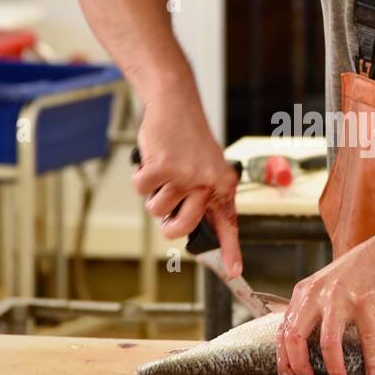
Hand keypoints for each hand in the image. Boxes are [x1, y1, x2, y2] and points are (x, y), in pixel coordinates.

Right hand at [133, 96, 240, 276]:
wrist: (177, 103)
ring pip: (157, 210)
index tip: (234, 271)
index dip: (231, 250)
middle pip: (182, 228)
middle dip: (168, 227)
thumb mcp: (206, 166)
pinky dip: (139, 178)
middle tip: (167, 213)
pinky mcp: (162, 168)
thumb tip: (188, 227)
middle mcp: (207, 183)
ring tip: (163, 171)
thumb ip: (202, 195)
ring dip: (153, 194)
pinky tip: (151, 161)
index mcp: (223, 184)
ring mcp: (185, 176)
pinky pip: (141, 190)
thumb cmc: (188, 138)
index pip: (229, 223)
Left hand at [276, 235, 374, 374]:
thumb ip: (312, 308)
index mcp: (304, 293)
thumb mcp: (325, 286)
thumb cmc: (358, 273)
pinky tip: (373, 374)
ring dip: (333, 368)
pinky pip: (366, 337)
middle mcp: (317, 294)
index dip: (283, 359)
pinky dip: (371, 359)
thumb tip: (304, 344)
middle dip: (300, 366)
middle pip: (296, 338)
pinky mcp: (364, 302)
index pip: (282, 331)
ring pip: (328, 342)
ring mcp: (340, 298)